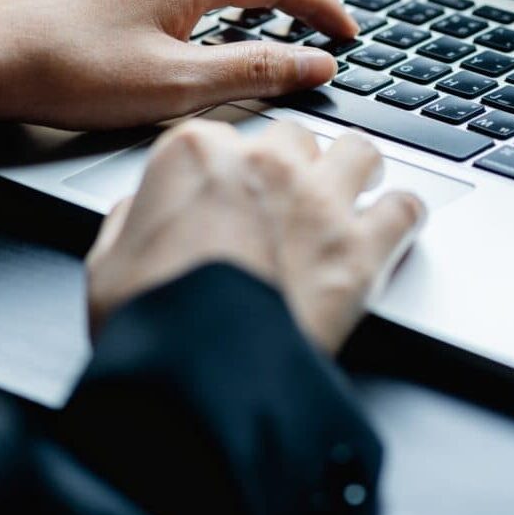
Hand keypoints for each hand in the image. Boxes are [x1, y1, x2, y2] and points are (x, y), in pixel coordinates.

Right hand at [86, 120, 424, 352]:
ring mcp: (319, 202)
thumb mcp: (108, 262)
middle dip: (294, 164)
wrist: (197, 377)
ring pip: (359, 152)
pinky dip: (403, 218)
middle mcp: (264, 163)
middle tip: (290, 198)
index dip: (228, 170)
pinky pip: (405, 209)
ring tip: (356, 192)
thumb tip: (144, 213)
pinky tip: (396, 229)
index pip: (222, 137)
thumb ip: (133, 221)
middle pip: (294, 138)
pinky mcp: (361, 249)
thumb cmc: (150, 322)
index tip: (230, 191)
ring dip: (357, 171)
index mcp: (196, 154)